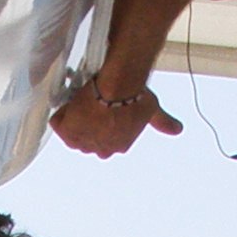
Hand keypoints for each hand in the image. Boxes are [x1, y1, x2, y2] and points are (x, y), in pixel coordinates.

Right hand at [49, 84, 182, 157]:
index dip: (103, 127)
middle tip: (90, 106)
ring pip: (73, 134)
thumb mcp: (152, 110)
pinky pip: (58, 124)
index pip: (107, 143)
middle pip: (88, 141)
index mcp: (119, 146)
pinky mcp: (66, 130)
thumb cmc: (135, 96)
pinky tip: (68, 102)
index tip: (103, 113)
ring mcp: (82, 141)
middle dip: (87, 127)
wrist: (118, 86)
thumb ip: (163, 122)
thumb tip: (178, 130)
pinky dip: (60, 115)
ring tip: (78, 102)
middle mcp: (101, 149)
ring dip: (73, 121)